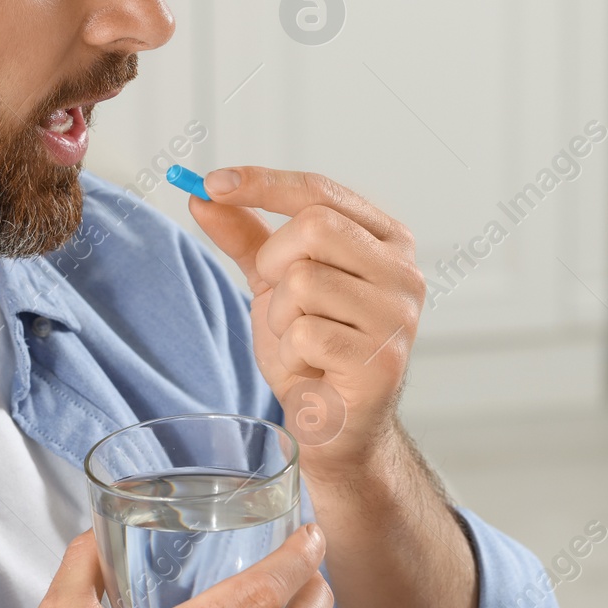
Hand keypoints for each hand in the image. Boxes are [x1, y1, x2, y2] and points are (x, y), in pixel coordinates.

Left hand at [187, 167, 425, 487]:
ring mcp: (399, 316)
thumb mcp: (273, 282)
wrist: (333, 425)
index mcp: (385, 240)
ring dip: (280, 315)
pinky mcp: (382, 361)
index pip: (320, 191)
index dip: (262, 183)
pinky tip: (310, 367)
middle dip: (273, 261)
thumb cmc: (312, 350)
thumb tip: (204, 195)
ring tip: (301, 340)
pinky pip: (304, 332)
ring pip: (303, 281)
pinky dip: (289, 351)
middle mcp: (404, 271)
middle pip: (314, 226)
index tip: (212, 182)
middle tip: (278, 298)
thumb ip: (246, 237)